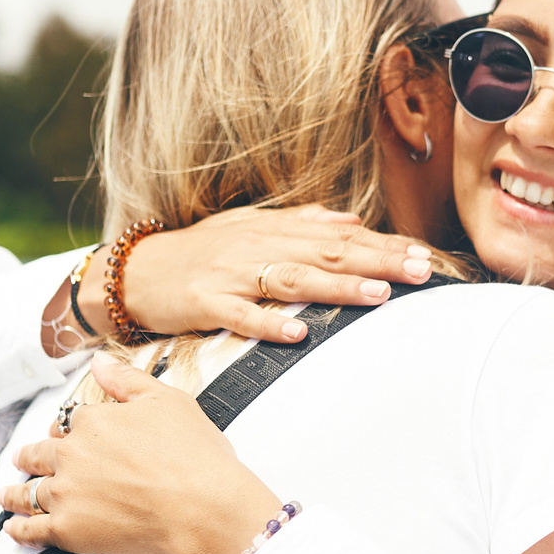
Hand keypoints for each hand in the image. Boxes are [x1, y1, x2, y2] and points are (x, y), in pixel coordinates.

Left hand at [0, 359, 281, 553]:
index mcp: (93, 422)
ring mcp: (66, 494)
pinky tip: (15, 529)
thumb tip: (99, 364)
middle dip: (30, 457)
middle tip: (24, 460)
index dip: (67, 429)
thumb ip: (127, 380)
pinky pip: (31, 530)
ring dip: (14, 493)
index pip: (68, 422)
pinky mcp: (67, 530)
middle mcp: (72, 455)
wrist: (203, 510)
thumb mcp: (167, 401)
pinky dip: (19, 529)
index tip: (66, 434)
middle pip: (39, 454)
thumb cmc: (195, 460)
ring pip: (27, 492)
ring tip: (7, 495)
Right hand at [115, 206, 431, 345]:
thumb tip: (350, 219)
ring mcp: (230, 275)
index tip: (421, 255)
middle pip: (325, 254)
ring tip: (377, 295)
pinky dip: (269, 325)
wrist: (132, 272)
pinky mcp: (203, 302)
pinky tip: (298, 335)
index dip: (381, 245)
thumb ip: (300, 222)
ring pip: (292, 280)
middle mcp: (256, 247)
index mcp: (271, 230)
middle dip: (376, 262)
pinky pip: (240, 316)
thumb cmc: (197, 252)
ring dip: (337, 288)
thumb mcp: (248, 226)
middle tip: (418, 271)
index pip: (337, 236)